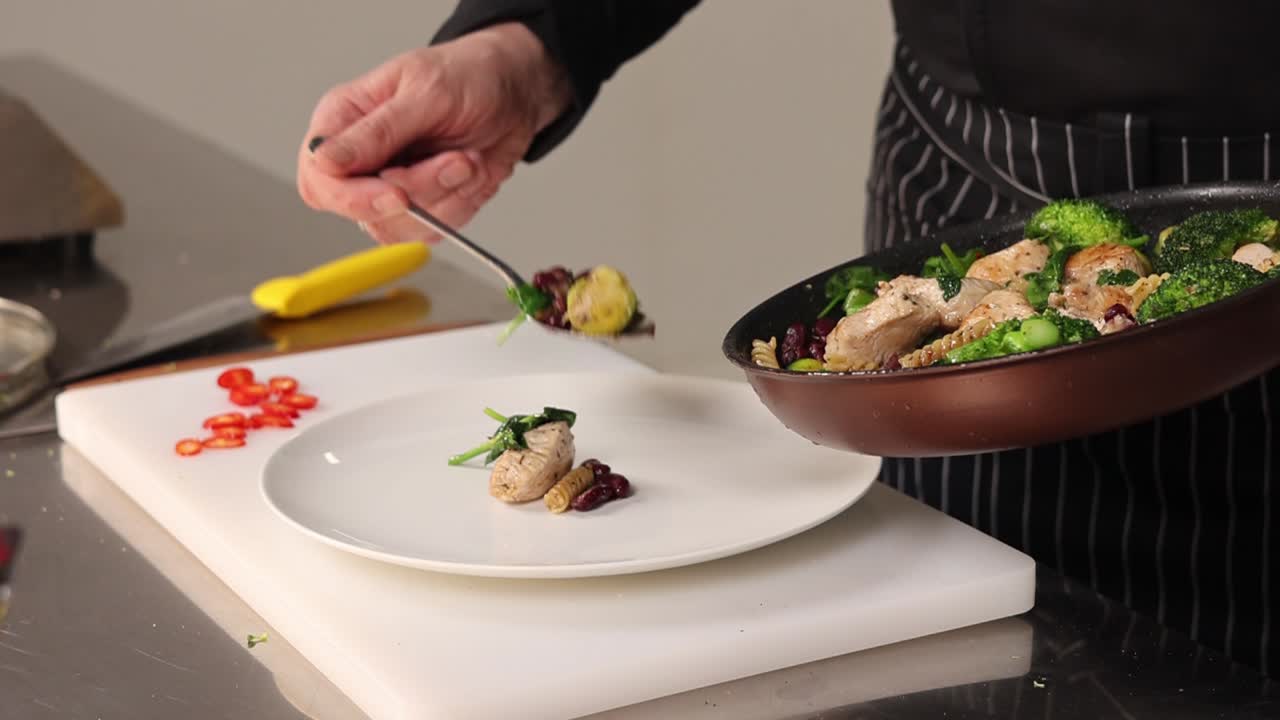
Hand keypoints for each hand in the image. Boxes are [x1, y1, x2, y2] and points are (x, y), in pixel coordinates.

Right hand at [297, 22, 570, 243]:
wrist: (514, 94)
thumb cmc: (468, 76)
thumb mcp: (426, 92)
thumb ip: (377, 131)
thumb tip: (326, 161)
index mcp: (343, 120)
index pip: (319, 178)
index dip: (353, 197)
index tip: (397, 193)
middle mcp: (360, 159)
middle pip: (363, 211)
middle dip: (419, 191)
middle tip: (457, 161)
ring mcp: (389, 188)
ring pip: (403, 227)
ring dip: (447, 195)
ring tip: (468, 158)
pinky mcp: (422, 208)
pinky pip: (434, 229)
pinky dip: (461, 204)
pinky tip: (470, 172)